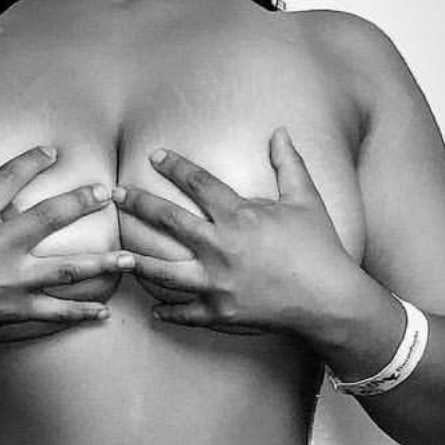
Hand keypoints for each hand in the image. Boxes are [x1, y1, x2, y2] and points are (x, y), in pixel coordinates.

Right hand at [0, 143, 131, 349]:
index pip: (8, 179)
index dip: (31, 162)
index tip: (52, 151)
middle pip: (49, 217)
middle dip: (81, 202)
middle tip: (108, 192)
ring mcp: (8, 280)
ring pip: (65, 269)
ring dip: (100, 263)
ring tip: (131, 259)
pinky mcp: (11, 309)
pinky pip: (53, 312)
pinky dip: (79, 313)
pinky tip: (104, 312)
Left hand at [113, 128, 358, 334]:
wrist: (329, 300)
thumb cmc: (320, 248)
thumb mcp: (306, 199)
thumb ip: (288, 163)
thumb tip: (280, 131)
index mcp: (239, 216)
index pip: (197, 182)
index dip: (174, 166)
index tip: (155, 157)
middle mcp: (220, 247)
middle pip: (168, 221)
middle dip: (138, 204)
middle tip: (115, 195)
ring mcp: (216, 282)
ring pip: (164, 271)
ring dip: (137, 261)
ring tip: (115, 255)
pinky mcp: (220, 312)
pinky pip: (186, 312)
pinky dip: (168, 312)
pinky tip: (153, 310)